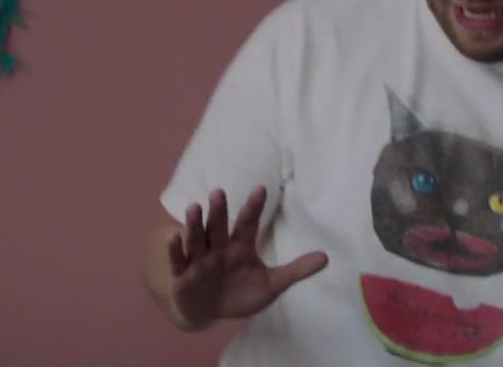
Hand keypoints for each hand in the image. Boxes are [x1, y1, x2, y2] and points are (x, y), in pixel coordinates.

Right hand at [168, 187, 328, 329]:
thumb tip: (327, 258)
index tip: (261, 189)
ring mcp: (199, 259)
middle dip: (219, 211)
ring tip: (195, 207)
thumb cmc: (240, 294)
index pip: (247, 223)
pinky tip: (175, 236)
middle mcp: (218, 247)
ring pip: (197, 238)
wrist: (210, 313)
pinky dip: (176, 249)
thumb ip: (296, 271)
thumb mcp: (272, 284)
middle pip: (219, 226)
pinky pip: (178, 260)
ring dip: (195, 223)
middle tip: (220, 192)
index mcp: (240, 246)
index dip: (253, 207)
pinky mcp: (182, 274)